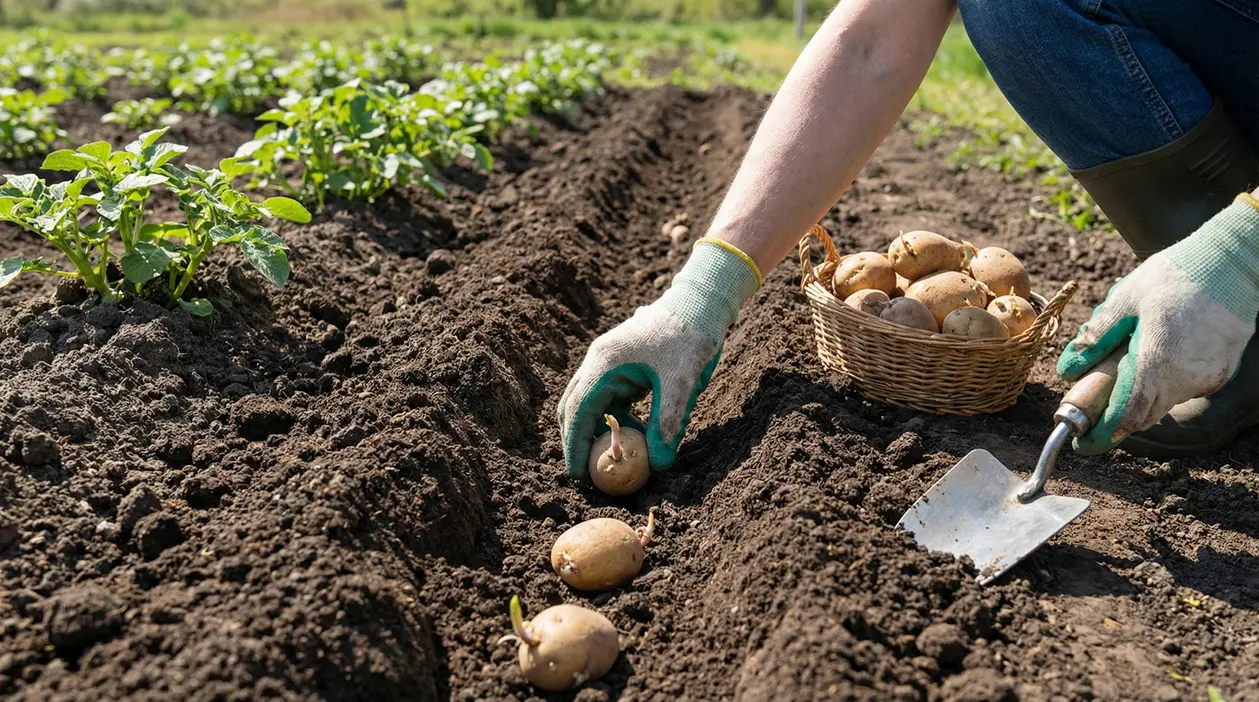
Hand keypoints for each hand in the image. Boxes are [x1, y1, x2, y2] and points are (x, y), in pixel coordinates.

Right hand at [558, 239, 761, 476]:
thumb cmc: (690, 338)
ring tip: (617, 455)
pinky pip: (609, 396)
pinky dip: (616, 417)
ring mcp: (608, 360)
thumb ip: (668, 423)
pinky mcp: (622, 363)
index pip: (578, 412)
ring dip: (600, 429)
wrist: (701, 302)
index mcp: (605, 364)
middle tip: (589, 472)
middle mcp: (599, 361)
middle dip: (578, 440)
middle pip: (574, 406)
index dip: (575, 445)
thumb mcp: (681, 384)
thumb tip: (659, 465)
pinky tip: (637, 431)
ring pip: (591, 402)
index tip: (578, 475)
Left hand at [1057, 194, 1258, 453]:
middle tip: (1093, 400)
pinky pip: (1185, 388)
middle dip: (1117, 414)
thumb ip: (1095, 339)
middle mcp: (1187, 376)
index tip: (1082, 442)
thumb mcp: (1124, 301)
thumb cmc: (1173, 277)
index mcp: (1158, 360)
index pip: (1129, 413)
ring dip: (1141, 394)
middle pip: (1145, 413)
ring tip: (1127, 359)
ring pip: (1165, 401)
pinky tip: (1156, 353)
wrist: (1232, 262)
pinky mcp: (1222, 371)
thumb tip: (1068, 370)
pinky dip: (1164, 382)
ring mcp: (1209, 376)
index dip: (1103, 432)